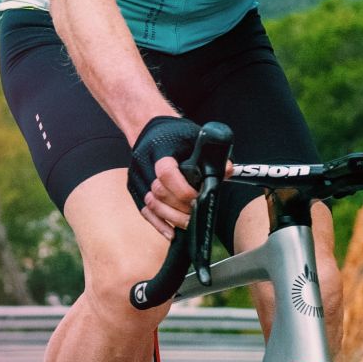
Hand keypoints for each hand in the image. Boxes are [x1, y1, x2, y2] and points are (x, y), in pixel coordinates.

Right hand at [128, 116, 203, 242]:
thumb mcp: (194, 137)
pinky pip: (145, 212)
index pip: (166, 173)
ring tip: (188, 223)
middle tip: (196, 214)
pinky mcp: (135, 189)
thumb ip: (210, 155)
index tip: (197, 198)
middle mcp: (144, 165)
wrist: (150, 128)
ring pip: (151, 205)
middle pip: (158, 193)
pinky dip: (158, 225)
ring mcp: (137, 178)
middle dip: (179, 208)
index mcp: (160, 150)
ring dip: (171, 218)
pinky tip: (171, 233)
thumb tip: (227, 171)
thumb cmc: (175, 134)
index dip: (183, 190)